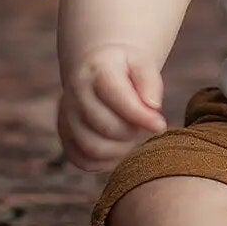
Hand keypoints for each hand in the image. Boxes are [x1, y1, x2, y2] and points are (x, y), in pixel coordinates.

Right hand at [57, 44, 167, 171]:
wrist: (96, 68)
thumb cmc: (125, 68)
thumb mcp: (142, 63)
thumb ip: (150, 82)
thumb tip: (153, 107)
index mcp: (96, 72)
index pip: (118, 99)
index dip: (141, 117)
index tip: (160, 125)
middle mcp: (75, 94)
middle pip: (107, 127)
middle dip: (133, 132)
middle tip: (146, 127)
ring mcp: (67, 117)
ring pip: (93, 148)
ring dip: (120, 150)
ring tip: (134, 137)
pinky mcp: (65, 136)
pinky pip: (83, 161)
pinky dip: (105, 163)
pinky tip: (120, 149)